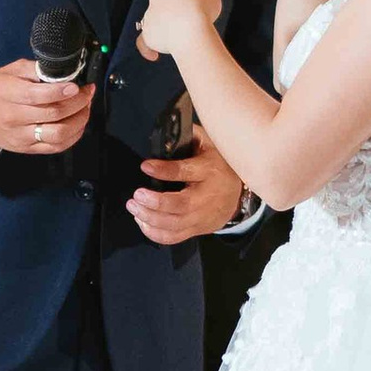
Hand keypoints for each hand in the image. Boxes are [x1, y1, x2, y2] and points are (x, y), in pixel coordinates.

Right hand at [0, 58, 95, 155]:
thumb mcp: (11, 71)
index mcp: (8, 94)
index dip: (61, 91)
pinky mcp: (27, 148)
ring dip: (79, 120)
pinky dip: (73, 136)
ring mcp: (21, 136)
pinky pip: (57, 147)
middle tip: (87, 92)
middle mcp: (14, 118)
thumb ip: (36, 70)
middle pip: (54, 114)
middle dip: (78, 102)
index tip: (77, 86)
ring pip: (59, 134)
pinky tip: (78, 123)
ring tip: (85, 107)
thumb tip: (63, 72)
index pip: (38, 96)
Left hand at [129, 120, 249, 244]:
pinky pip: (174, 237)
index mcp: (209, 170)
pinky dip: (155, 233)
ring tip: (133, 207)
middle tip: (136, 196)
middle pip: (181, 205)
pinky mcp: (197, 229)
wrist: (237, 193)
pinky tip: (142, 221)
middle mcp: (207, 195)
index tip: (145, 166)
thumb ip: (189, 136)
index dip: (164, 170)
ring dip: (150, 218)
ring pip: (175, 224)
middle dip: (155, 203)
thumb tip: (165, 133)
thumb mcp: (208, 143)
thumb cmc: (217, 163)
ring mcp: (202, 215)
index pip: (186, 171)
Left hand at [135, 0, 221, 63]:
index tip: (197, 12)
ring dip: (165, 31)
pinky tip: (154, 56)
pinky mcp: (146, 32)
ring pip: (155, 23)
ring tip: (179, 41)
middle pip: (165, 6)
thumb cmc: (204, 12)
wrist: (190, 28)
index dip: (188, 3)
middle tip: (189, 26)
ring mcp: (149, 15)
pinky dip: (147, 49)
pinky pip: (143, 41)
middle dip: (174, 15)